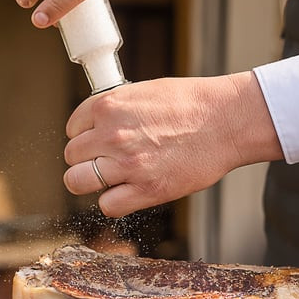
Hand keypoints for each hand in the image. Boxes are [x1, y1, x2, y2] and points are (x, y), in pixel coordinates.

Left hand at [63, 72, 283, 217]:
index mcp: (108, 105)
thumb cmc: (192, 103)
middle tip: (105, 160)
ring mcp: (127, 164)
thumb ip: (116, 109)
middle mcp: (112, 134)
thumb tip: (97, 125)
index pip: (73, 128)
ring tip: (109, 178)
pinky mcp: (146, 189)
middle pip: (72, 156)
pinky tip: (128, 192)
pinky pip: (107, 206)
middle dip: (86, 159)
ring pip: (76, 181)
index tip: (96, 140)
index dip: (85, 135)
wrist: (227, 121)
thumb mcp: (144, 92)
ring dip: (89, 182)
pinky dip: (114, 202)